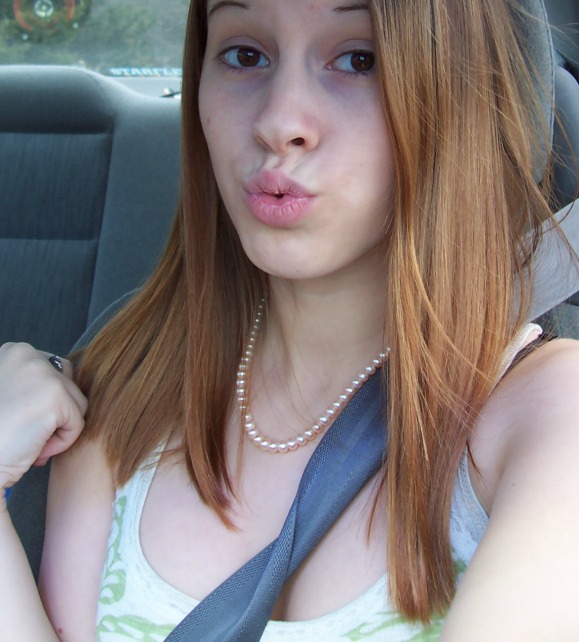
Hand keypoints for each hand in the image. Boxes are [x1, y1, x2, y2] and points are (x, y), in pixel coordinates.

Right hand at [0, 343, 86, 490]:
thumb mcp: (11, 394)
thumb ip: (35, 383)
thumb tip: (70, 382)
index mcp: (15, 351)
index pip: (58, 372)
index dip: (45, 404)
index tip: (17, 419)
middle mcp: (28, 354)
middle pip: (71, 386)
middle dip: (55, 414)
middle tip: (24, 432)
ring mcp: (42, 373)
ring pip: (78, 405)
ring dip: (58, 429)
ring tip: (27, 440)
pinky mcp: (55, 397)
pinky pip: (78, 424)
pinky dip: (61, 443)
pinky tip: (33, 448)